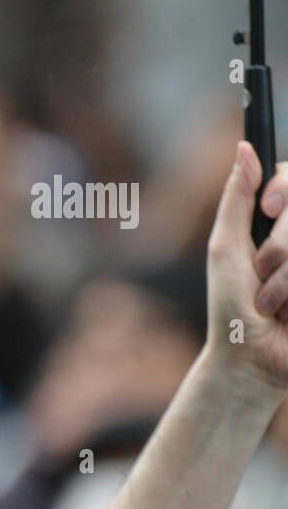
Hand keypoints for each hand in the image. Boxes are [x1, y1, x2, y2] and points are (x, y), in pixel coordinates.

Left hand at [203, 142, 287, 399]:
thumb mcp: (226, 248)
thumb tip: (244, 148)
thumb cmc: (233, 307)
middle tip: (263, 274)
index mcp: (280, 222)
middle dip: (281, 248)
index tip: (266, 209)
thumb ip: (236, 199)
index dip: (286, 188)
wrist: (253, 360)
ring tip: (275, 304)